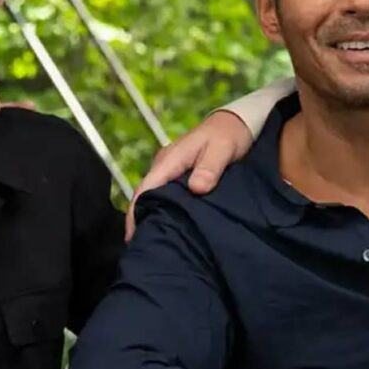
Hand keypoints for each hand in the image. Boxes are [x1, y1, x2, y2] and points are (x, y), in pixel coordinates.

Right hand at [126, 110, 255, 237]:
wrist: (235, 122)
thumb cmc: (228, 135)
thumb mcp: (222, 149)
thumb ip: (209, 168)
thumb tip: (196, 188)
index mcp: (170, 159)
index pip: (145, 188)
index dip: (136, 213)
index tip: (133, 236)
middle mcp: (164, 164)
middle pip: (144, 195)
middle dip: (139, 219)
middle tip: (142, 246)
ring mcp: (169, 169)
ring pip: (153, 195)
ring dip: (149, 214)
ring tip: (152, 240)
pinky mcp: (177, 173)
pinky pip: (163, 193)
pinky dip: (161, 208)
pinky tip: (165, 223)